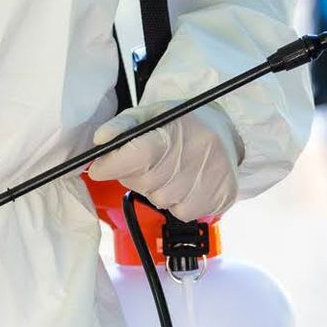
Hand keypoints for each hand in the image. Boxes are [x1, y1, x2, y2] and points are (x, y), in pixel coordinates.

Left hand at [88, 102, 241, 221]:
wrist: (227, 133)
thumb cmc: (181, 125)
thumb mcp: (150, 115)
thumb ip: (122, 126)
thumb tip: (100, 141)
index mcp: (177, 129)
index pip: (138, 153)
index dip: (112, 165)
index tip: (99, 169)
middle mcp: (197, 152)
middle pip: (146, 183)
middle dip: (137, 177)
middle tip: (148, 163)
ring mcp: (212, 177)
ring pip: (162, 201)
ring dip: (159, 190)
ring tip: (172, 171)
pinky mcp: (223, 196)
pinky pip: (182, 212)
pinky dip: (178, 202)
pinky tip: (187, 184)